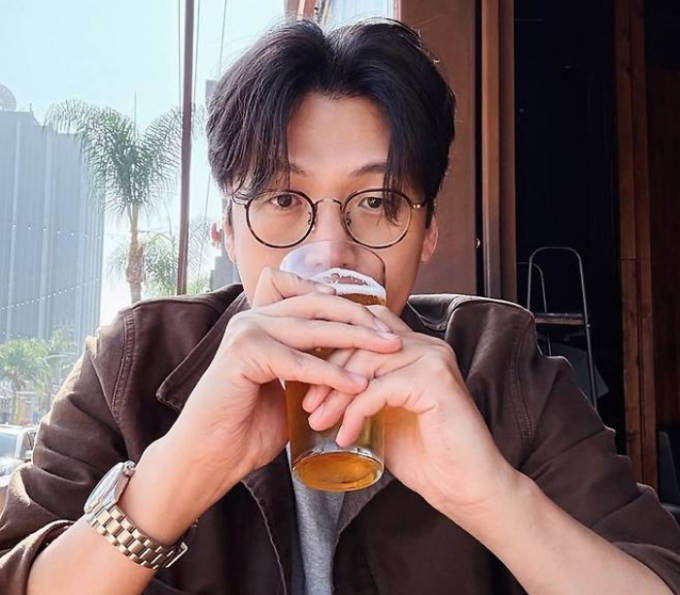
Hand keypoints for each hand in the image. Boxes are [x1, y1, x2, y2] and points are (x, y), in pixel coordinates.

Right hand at [165, 268, 401, 513]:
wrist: (212, 454)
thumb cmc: (249, 425)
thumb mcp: (292, 388)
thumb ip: (315, 369)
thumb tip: (357, 367)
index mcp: (265, 321)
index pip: (316, 301)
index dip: (351, 309)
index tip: (384, 326)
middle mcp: (254, 318)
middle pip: (319, 306)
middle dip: (361, 320)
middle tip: (394, 337)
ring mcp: (247, 332)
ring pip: (313, 329)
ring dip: (356, 340)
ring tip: (388, 352)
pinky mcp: (243, 354)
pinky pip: (299, 362)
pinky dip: (331, 374)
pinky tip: (357, 386)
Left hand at [302, 305, 518, 524]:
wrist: (465, 488)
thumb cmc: (425, 455)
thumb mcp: (383, 415)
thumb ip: (361, 394)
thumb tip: (317, 390)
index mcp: (416, 347)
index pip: (365, 326)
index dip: (332, 347)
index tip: (306, 379)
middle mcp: (426, 346)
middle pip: (360, 341)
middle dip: (326, 373)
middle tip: (306, 406)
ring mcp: (433, 360)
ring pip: (365, 363)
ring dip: (335, 395)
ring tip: (317, 423)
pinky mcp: (434, 382)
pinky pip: (378, 389)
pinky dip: (354, 413)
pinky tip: (345, 437)